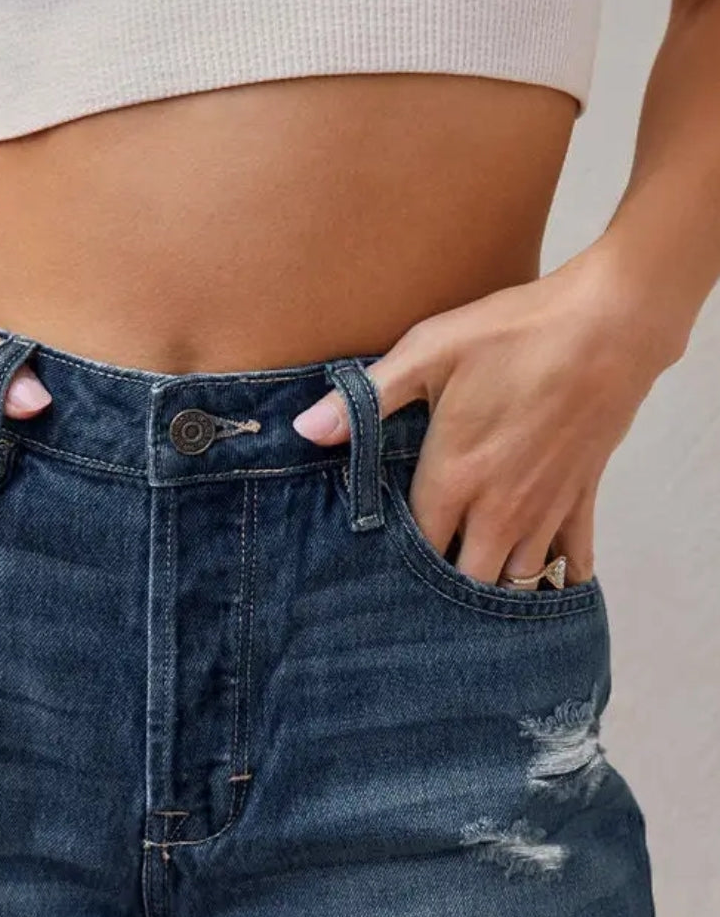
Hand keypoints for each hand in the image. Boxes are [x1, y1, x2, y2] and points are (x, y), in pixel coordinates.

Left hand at [292, 246, 674, 585]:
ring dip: (496, 587)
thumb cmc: (515, 333)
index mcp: (453, 480)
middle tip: (425, 588)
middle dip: (445, 593)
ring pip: (516, 580)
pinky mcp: (582, 498)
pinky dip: (561, 577)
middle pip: (465, 583)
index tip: (379, 572)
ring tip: (475, 590)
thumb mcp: (429, 352)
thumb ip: (367, 400)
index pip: (414, 552)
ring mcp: (543, 509)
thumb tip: (305, 432)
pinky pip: (572, 560)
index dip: (396, 567)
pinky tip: (548, 583)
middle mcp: (498, 510)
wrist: (610, 324)